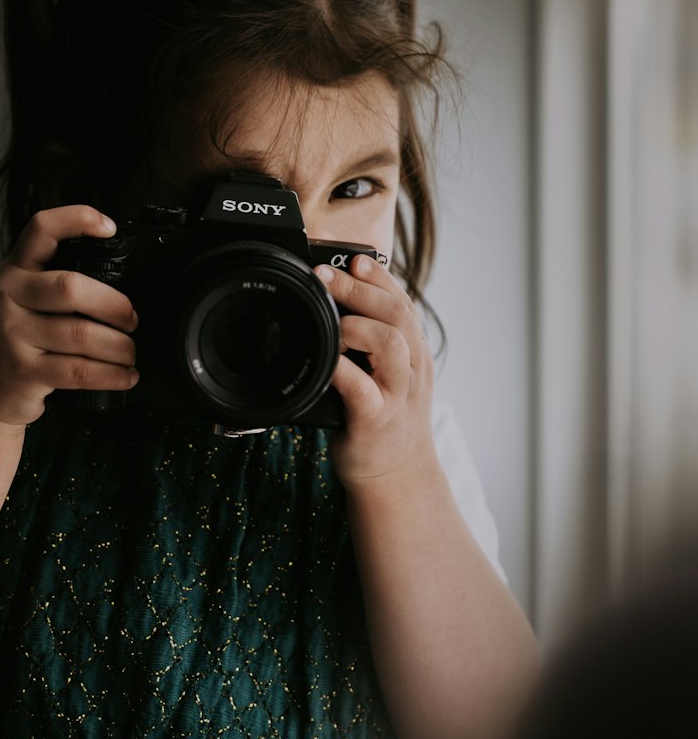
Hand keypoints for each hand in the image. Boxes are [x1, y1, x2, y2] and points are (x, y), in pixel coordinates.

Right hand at [0, 206, 138, 428]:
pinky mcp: (23, 372)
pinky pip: (79, 371)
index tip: (109, 228)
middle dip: (115, 305)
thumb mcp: (14, 302)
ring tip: (129, 353)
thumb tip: (116, 288)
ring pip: (82, 334)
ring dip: (120, 347)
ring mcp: (13, 336)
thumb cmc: (3, 344)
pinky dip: (112, 375)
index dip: (77, 219)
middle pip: (72, 288)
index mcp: (13, 273)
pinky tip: (124, 376)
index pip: (41, 231)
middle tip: (131, 319)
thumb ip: (48, 286)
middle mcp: (9, 298)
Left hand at [314, 255, 436, 487]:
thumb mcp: (385, 376)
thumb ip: (371, 345)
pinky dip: (341, 368)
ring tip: (333, 321)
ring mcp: (397, 394)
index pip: (403, 303)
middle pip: (398, 315)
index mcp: (412, 354)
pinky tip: (326, 360)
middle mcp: (411, 369)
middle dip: (362, 290)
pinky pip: (360, 386)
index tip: (356, 260)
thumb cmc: (382, 421)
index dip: (380, 278)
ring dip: (358, 324)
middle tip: (326, 276)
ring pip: (392, 343)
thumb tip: (338, 307)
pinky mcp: (376, 419)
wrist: (396, 478)